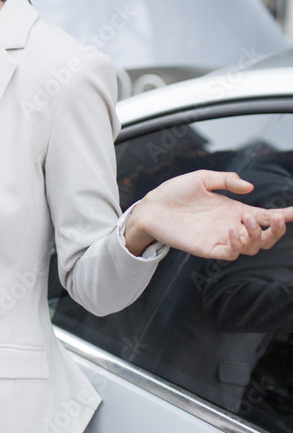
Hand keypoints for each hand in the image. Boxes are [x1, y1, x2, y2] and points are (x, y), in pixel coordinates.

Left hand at [127, 170, 292, 260]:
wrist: (152, 206)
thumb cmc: (174, 192)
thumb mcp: (203, 178)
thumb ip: (226, 180)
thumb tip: (250, 187)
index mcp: (233, 210)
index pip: (264, 216)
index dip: (282, 215)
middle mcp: (230, 226)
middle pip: (264, 238)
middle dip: (275, 231)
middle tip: (272, 219)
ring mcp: (220, 239)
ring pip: (250, 248)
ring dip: (255, 237)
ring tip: (246, 222)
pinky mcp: (206, 248)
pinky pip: (228, 254)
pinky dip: (236, 246)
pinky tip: (233, 232)